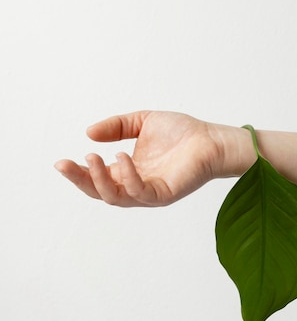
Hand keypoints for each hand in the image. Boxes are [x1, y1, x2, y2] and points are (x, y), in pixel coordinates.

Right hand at [54, 110, 253, 206]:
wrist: (210, 138)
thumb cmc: (181, 132)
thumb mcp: (141, 122)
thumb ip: (116, 127)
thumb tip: (88, 133)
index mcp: (128, 171)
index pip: (97, 178)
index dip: (78, 172)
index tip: (62, 161)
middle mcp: (136, 185)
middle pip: (100, 192)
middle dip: (80, 180)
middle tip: (64, 164)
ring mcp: (149, 192)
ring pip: (116, 197)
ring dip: (99, 180)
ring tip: (91, 158)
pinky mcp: (164, 194)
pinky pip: (140, 193)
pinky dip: (128, 177)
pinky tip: (121, 157)